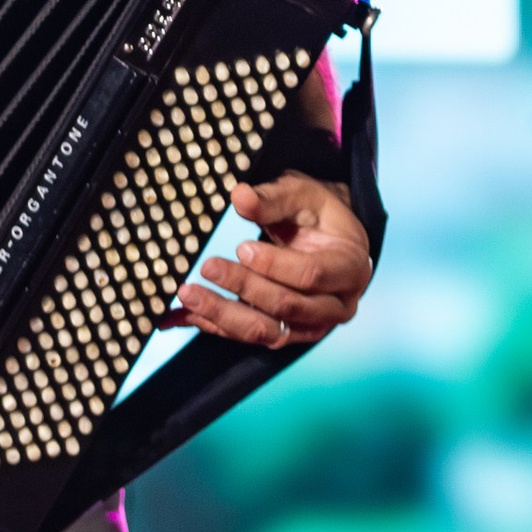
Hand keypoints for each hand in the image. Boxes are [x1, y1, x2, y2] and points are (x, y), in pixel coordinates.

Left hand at [175, 171, 371, 352]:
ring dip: (223, 315)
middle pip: (287, 305)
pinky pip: (249, 336)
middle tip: (207, 266)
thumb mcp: (302, 195)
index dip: (274, 265)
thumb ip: (272, 199)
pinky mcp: (287, 335)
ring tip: (187, 295)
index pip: (311, 274)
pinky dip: (215, 325)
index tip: (242, 248)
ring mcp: (312, 326)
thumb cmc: (318, 214)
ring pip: (267, 331)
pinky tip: (182, 315)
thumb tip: (239, 197)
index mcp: (350, 268)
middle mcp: (337, 305)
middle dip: (243, 287)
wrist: (327, 239)